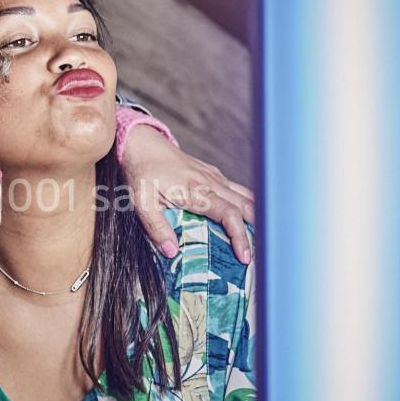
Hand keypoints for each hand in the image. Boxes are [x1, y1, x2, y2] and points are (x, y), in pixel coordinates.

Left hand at [119, 124, 254, 262]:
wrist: (143, 144)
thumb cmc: (142, 173)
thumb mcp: (142, 203)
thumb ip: (156, 228)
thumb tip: (172, 252)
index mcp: (196, 192)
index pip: (229, 214)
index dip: (239, 236)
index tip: (244, 256)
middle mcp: (210, 183)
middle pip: (244, 206)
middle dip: (254, 231)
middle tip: (254, 254)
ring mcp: (214, 176)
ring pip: (245, 197)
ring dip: (255, 217)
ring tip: (257, 239)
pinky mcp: (212, 173)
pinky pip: (237, 189)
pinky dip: (246, 204)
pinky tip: (248, 217)